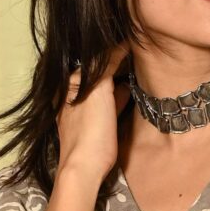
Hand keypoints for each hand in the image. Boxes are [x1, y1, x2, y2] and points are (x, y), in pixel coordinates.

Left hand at [56, 44, 129, 183]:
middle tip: (140, 55)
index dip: (114, 50)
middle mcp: (73, 95)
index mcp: (69, 84)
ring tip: (139, 71)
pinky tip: (130, 93)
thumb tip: (120, 45)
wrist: (84, 169)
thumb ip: (106, 64)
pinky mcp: (94, 126)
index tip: (134, 42)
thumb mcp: (98, 89)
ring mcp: (83, 111)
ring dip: (120, 79)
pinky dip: (118, 96)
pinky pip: (108, 103)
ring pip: (104, 88)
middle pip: (98, 73)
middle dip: (117, 64)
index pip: (95, 59)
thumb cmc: (90, 129)